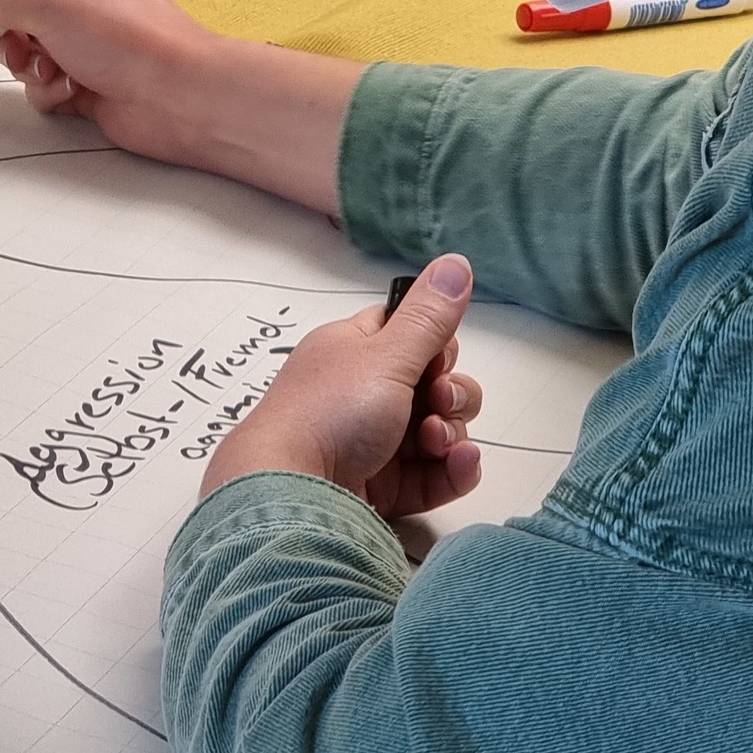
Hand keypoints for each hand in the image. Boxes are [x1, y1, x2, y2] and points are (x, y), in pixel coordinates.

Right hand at [0, 0, 364, 216]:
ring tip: (53, 72)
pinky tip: (73, 93)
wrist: (181, 97)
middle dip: (7, 33)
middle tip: (23, 48)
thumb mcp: (45, 2)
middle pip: (11, 6)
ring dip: (27, 66)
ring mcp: (85, 37)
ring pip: (22, 49)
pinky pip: (42, 82)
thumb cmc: (129, 38)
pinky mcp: (87, 77)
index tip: (2, 5)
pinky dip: (48, 91)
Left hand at [202, 253, 483, 519]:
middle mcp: (365, 391)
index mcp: (356, 349)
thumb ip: (428, 317)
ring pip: (440, 429)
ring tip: (435, 440)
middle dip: (452, 393)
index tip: (435, 358)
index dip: (436, 346)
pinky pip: (436, 473)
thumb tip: (456, 261)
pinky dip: (454, 468)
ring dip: (452, 431)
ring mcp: (374, 440)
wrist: (291, 491)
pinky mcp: (384, 484)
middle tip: (437, 401)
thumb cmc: (330, 412)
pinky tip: (460, 463)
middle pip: (435, 384)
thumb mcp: (385, 356)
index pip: (410, 333)